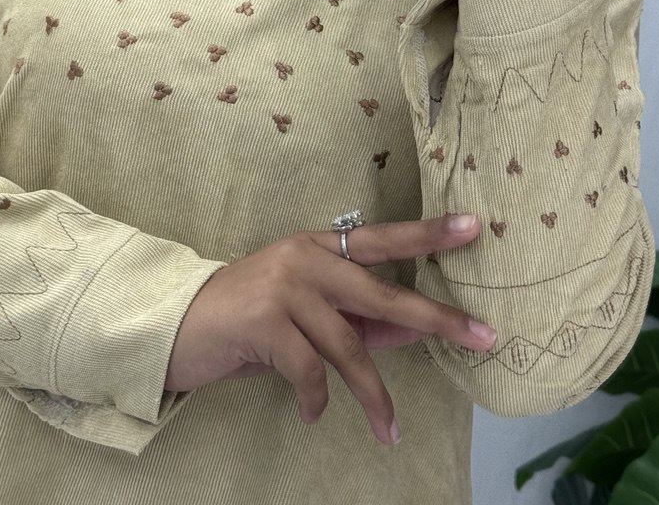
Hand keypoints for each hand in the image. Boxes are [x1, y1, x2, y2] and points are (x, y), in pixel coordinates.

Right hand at [165, 213, 493, 444]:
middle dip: (435, 318)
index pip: (382, 238)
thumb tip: (415, 329)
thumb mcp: (305, 314)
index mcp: (317, 247)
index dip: (427, 234)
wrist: (176, 325)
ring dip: (373, 395)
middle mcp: (304, 257)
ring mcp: (284, 286)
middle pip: (381, 292)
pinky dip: (317, 399)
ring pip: (348, 345)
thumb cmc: (247, 320)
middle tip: (482, 336)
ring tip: (389, 430)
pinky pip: (310, 370)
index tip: (473, 227)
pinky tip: (313, 413)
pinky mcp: (264, 320)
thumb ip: (355, 318)